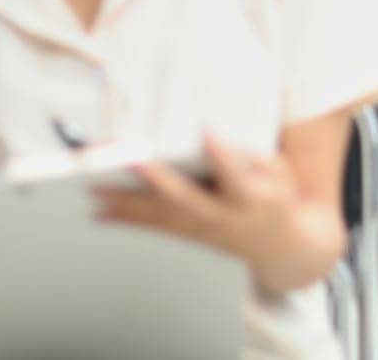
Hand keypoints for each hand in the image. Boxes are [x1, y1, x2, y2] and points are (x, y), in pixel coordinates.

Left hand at [96, 134, 301, 281]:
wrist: (274, 245)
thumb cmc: (276, 199)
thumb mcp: (281, 174)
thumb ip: (257, 158)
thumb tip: (228, 138)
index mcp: (249, 198)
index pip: (235, 176)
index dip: (221, 156)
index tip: (207, 132)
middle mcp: (219, 216)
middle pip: (184, 198)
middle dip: (155, 177)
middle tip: (132, 156)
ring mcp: (200, 228)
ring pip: (159, 215)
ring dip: (125, 200)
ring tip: (96, 186)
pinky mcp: (186, 232)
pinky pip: (152, 226)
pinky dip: (124, 219)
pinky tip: (100, 212)